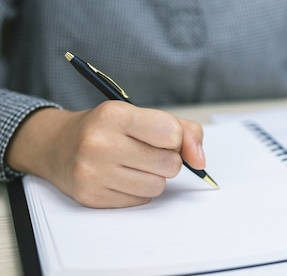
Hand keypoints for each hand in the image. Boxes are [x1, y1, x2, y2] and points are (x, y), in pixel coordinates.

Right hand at [6, 101, 204, 207]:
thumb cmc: (108, 128)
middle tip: (148, 151)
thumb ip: (184, 130)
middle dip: (167, 160)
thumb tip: (200, 160)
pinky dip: (139, 191)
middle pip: (169, 164)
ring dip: (154, 177)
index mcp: (115, 115)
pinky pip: (141, 201)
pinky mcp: (91, 196)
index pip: (170, 133)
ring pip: (158, 186)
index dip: (176, 139)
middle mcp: (100, 143)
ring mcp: (92, 172)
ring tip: (134, 164)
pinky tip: (122, 176)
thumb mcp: (142, 115)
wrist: (57, 145)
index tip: (166, 137)